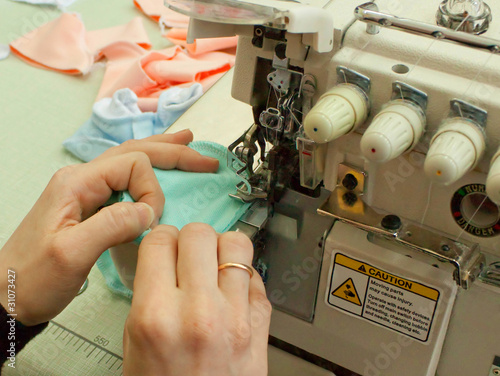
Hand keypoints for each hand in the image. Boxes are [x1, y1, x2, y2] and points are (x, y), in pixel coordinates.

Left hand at [0, 130, 218, 325]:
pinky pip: (125, 180)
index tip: (152, 222)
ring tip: (187, 145)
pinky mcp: (90, 206)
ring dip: (163, 154)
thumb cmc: (32, 277)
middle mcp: (82, 179)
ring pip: (130, 160)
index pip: (132, 165)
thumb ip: (112, 225)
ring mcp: (86, 191)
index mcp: (77, 183)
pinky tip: (161, 170)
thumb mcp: (71, 254)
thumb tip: (148, 210)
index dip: (152, 190)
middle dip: (172, 153)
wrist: (9, 294)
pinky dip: (150, 172)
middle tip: (203, 157)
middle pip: (135, 151)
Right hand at [123, 224, 270, 375]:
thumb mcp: (135, 344)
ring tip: (214, 264)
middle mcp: (198, 311)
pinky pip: (257, 276)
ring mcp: (235, 316)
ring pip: (236, 244)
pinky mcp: (261, 325)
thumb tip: (163, 259)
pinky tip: (232, 288)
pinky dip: (244, 275)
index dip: (159, 239)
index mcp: (156, 316)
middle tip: (188, 253)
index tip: (163, 246)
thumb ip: (148, 295)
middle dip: (190, 239)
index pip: (159, 241)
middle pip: (199, 234)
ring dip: (222, 249)